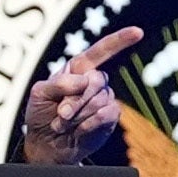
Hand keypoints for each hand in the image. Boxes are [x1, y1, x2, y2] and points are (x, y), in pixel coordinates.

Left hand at [17, 24, 150, 163]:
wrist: (47, 144)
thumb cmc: (41, 114)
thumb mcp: (39, 94)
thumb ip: (59, 83)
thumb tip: (84, 81)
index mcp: (78, 69)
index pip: (101, 51)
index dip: (120, 40)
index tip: (138, 32)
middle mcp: (94, 82)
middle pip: (95, 81)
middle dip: (75, 100)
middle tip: (60, 113)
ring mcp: (104, 99)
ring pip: (99, 100)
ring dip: (77, 115)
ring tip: (64, 123)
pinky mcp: (110, 118)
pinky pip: (106, 115)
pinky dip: (88, 124)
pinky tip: (78, 130)